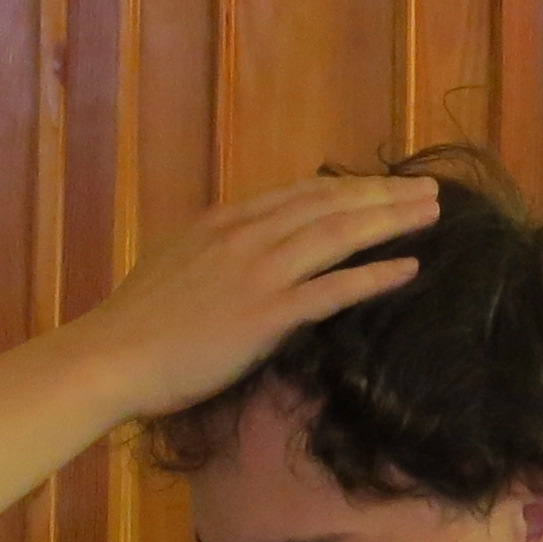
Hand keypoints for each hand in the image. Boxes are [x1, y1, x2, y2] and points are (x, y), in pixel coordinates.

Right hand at [55, 173, 435, 421]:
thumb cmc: (136, 323)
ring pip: (339, 234)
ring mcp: (259, 273)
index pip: (301, 194)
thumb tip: (244, 245)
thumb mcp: (176, 264)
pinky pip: (333, 289)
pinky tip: (408, 269)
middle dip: (384, 194)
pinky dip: (374, 276)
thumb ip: (216, 250)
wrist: (112, 356)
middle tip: (429, 189)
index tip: (383, 184)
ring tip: (430, 215)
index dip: (349, 186)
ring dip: (390, 221)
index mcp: (225, 222)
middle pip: (331, 204)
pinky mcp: (266, 315)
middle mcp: (247, 237)